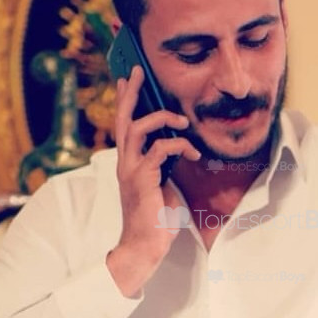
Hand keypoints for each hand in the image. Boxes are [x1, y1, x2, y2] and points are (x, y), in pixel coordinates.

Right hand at [106, 65, 200, 295]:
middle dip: (131, 93)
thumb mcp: (162, 185)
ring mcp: (131, 170)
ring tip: (182, 120)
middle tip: (137, 72)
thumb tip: (177, 149)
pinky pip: (160, 150)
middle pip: (123, 119)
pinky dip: (179, 146)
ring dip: (161, 118)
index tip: (126, 79)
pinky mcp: (142, 178)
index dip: (125, 101)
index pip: (124, 125)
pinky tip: (194, 152)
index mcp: (128, 163)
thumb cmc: (156, 219)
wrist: (145, 245)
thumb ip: (164, 166)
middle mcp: (125, 162)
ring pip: (137, 129)